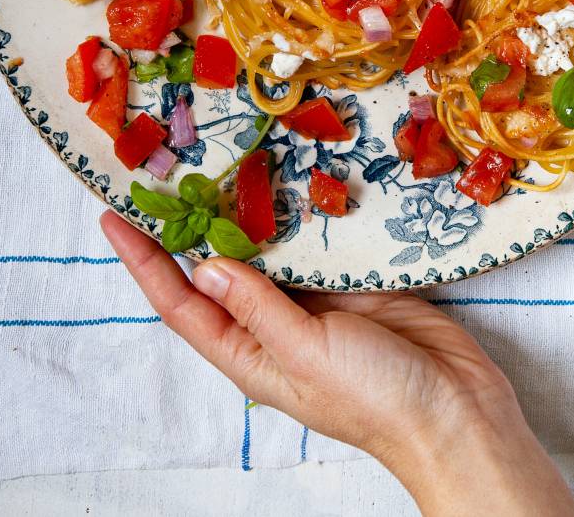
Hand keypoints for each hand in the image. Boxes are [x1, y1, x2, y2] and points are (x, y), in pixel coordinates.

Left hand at [101, 212, 573, 516]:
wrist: (458, 411)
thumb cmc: (378, 399)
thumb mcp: (306, 352)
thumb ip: (258, 306)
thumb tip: (204, 265)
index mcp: (249, 353)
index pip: (181, 303)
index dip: (146, 261)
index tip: (115, 217)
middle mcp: (273, 324)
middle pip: (217, 269)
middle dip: (190, 226)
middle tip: (166, 171)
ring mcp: (313, 300)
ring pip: (267, 247)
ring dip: (244, 210)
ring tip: (216, 161)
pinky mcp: (351, 281)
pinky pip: (315, 239)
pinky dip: (299, 211)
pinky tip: (289, 176)